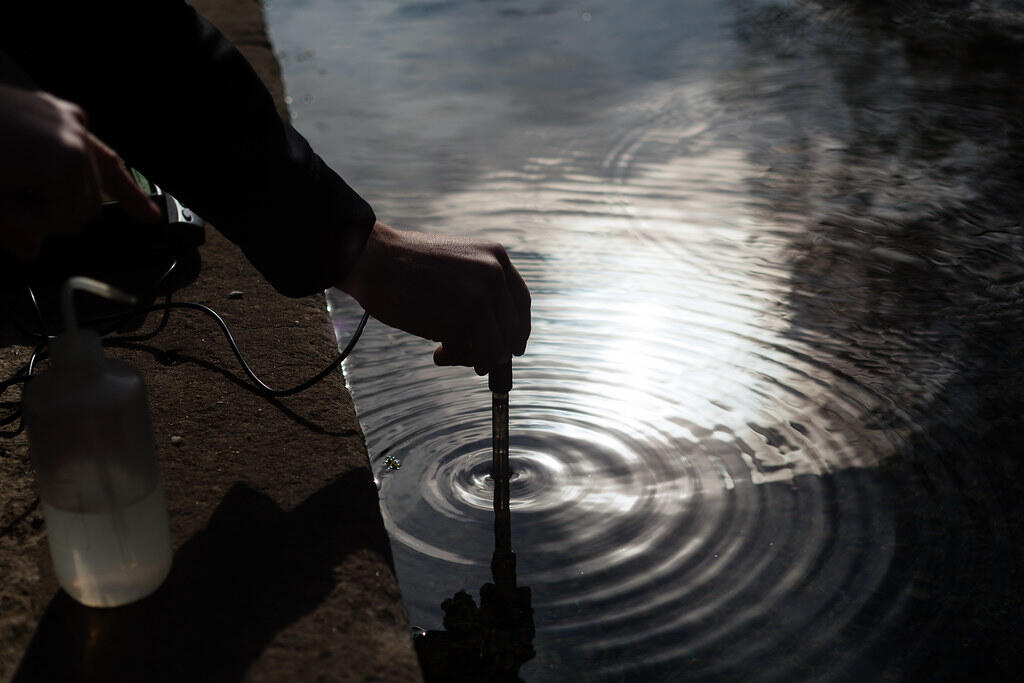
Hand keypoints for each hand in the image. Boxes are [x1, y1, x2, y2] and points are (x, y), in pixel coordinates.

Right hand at [0, 84, 159, 259]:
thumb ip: (19, 221)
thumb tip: (34, 251)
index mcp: (59, 123)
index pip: (109, 164)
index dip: (132, 195)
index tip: (150, 217)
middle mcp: (71, 125)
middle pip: (90, 204)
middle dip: (51, 217)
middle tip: (9, 195)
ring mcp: (72, 140)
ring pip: (77, 214)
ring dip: (37, 216)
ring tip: (3, 187)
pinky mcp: (65, 157)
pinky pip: (60, 214)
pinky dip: (29, 216)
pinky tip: (5, 190)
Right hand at [338, 221, 530, 373]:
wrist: (375, 259)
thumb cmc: (406, 263)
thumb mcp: (457, 262)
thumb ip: (478, 286)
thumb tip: (490, 332)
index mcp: (496, 257)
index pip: (521, 302)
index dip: (519, 328)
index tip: (514, 346)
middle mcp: (495, 276)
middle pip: (511, 329)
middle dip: (496, 350)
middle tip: (479, 362)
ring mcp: (480, 298)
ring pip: (495, 346)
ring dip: (476, 358)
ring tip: (448, 354)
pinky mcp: (462, 320)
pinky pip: (469, 352)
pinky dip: (454, 358)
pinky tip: (437, 353)